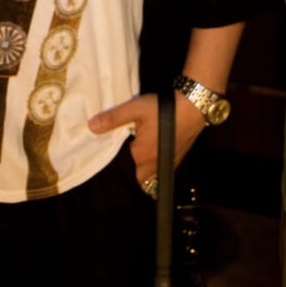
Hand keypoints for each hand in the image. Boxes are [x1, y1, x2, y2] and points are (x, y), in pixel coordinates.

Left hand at [89, 93, 204, 185]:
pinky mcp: (176, 159)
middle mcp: (154, 164)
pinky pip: (160, 173)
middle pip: (136, 179)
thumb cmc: (164, 108)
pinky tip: (147, 161)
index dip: (114, 172)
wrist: (194, 106)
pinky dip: (152, 171)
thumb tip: (91, 127)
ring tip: (129, 166)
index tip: (103, 169)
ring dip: (139, 174)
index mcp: (141, 155)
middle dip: (126, 176)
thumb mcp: (135, 109)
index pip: (123, 172)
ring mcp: (167, 164)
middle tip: (115, 169)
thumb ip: (113, 118)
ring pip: (149, 178)